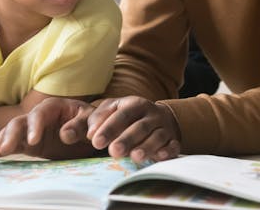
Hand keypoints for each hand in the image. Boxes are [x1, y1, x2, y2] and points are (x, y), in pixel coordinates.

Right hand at [0, 97, 95, 158]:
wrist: (90, 133)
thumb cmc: (90, 122)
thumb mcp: (90, 121)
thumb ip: (80, 126)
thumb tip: (66, 135)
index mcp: (54, 106)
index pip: (40, 114)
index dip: (35, 126)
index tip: (33, 141)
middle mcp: (38, 116)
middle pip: (20, 122)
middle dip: (11, 135)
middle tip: (6, 149)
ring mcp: (31, 129)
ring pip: (12, 132)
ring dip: (2, 141)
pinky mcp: (27, 143)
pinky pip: (12, 144)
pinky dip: (1, 148)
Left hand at [64, 96, 181, 162]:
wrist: (159, 117)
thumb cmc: (127, 116)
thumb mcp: (111, 111)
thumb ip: (94, 120)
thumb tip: (86, 134)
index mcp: (134, 104)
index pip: (121, 114)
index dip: (109, 127)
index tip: (96, 142)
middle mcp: (150, 114)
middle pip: (140, 126)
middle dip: (127, 139)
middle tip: (114, 151)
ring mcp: (163, 127)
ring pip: (157, 136)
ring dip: (147, 146)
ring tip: (135, 157)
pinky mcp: (173, 140)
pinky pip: (173, 145)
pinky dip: (168, 150)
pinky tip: (160, 156)